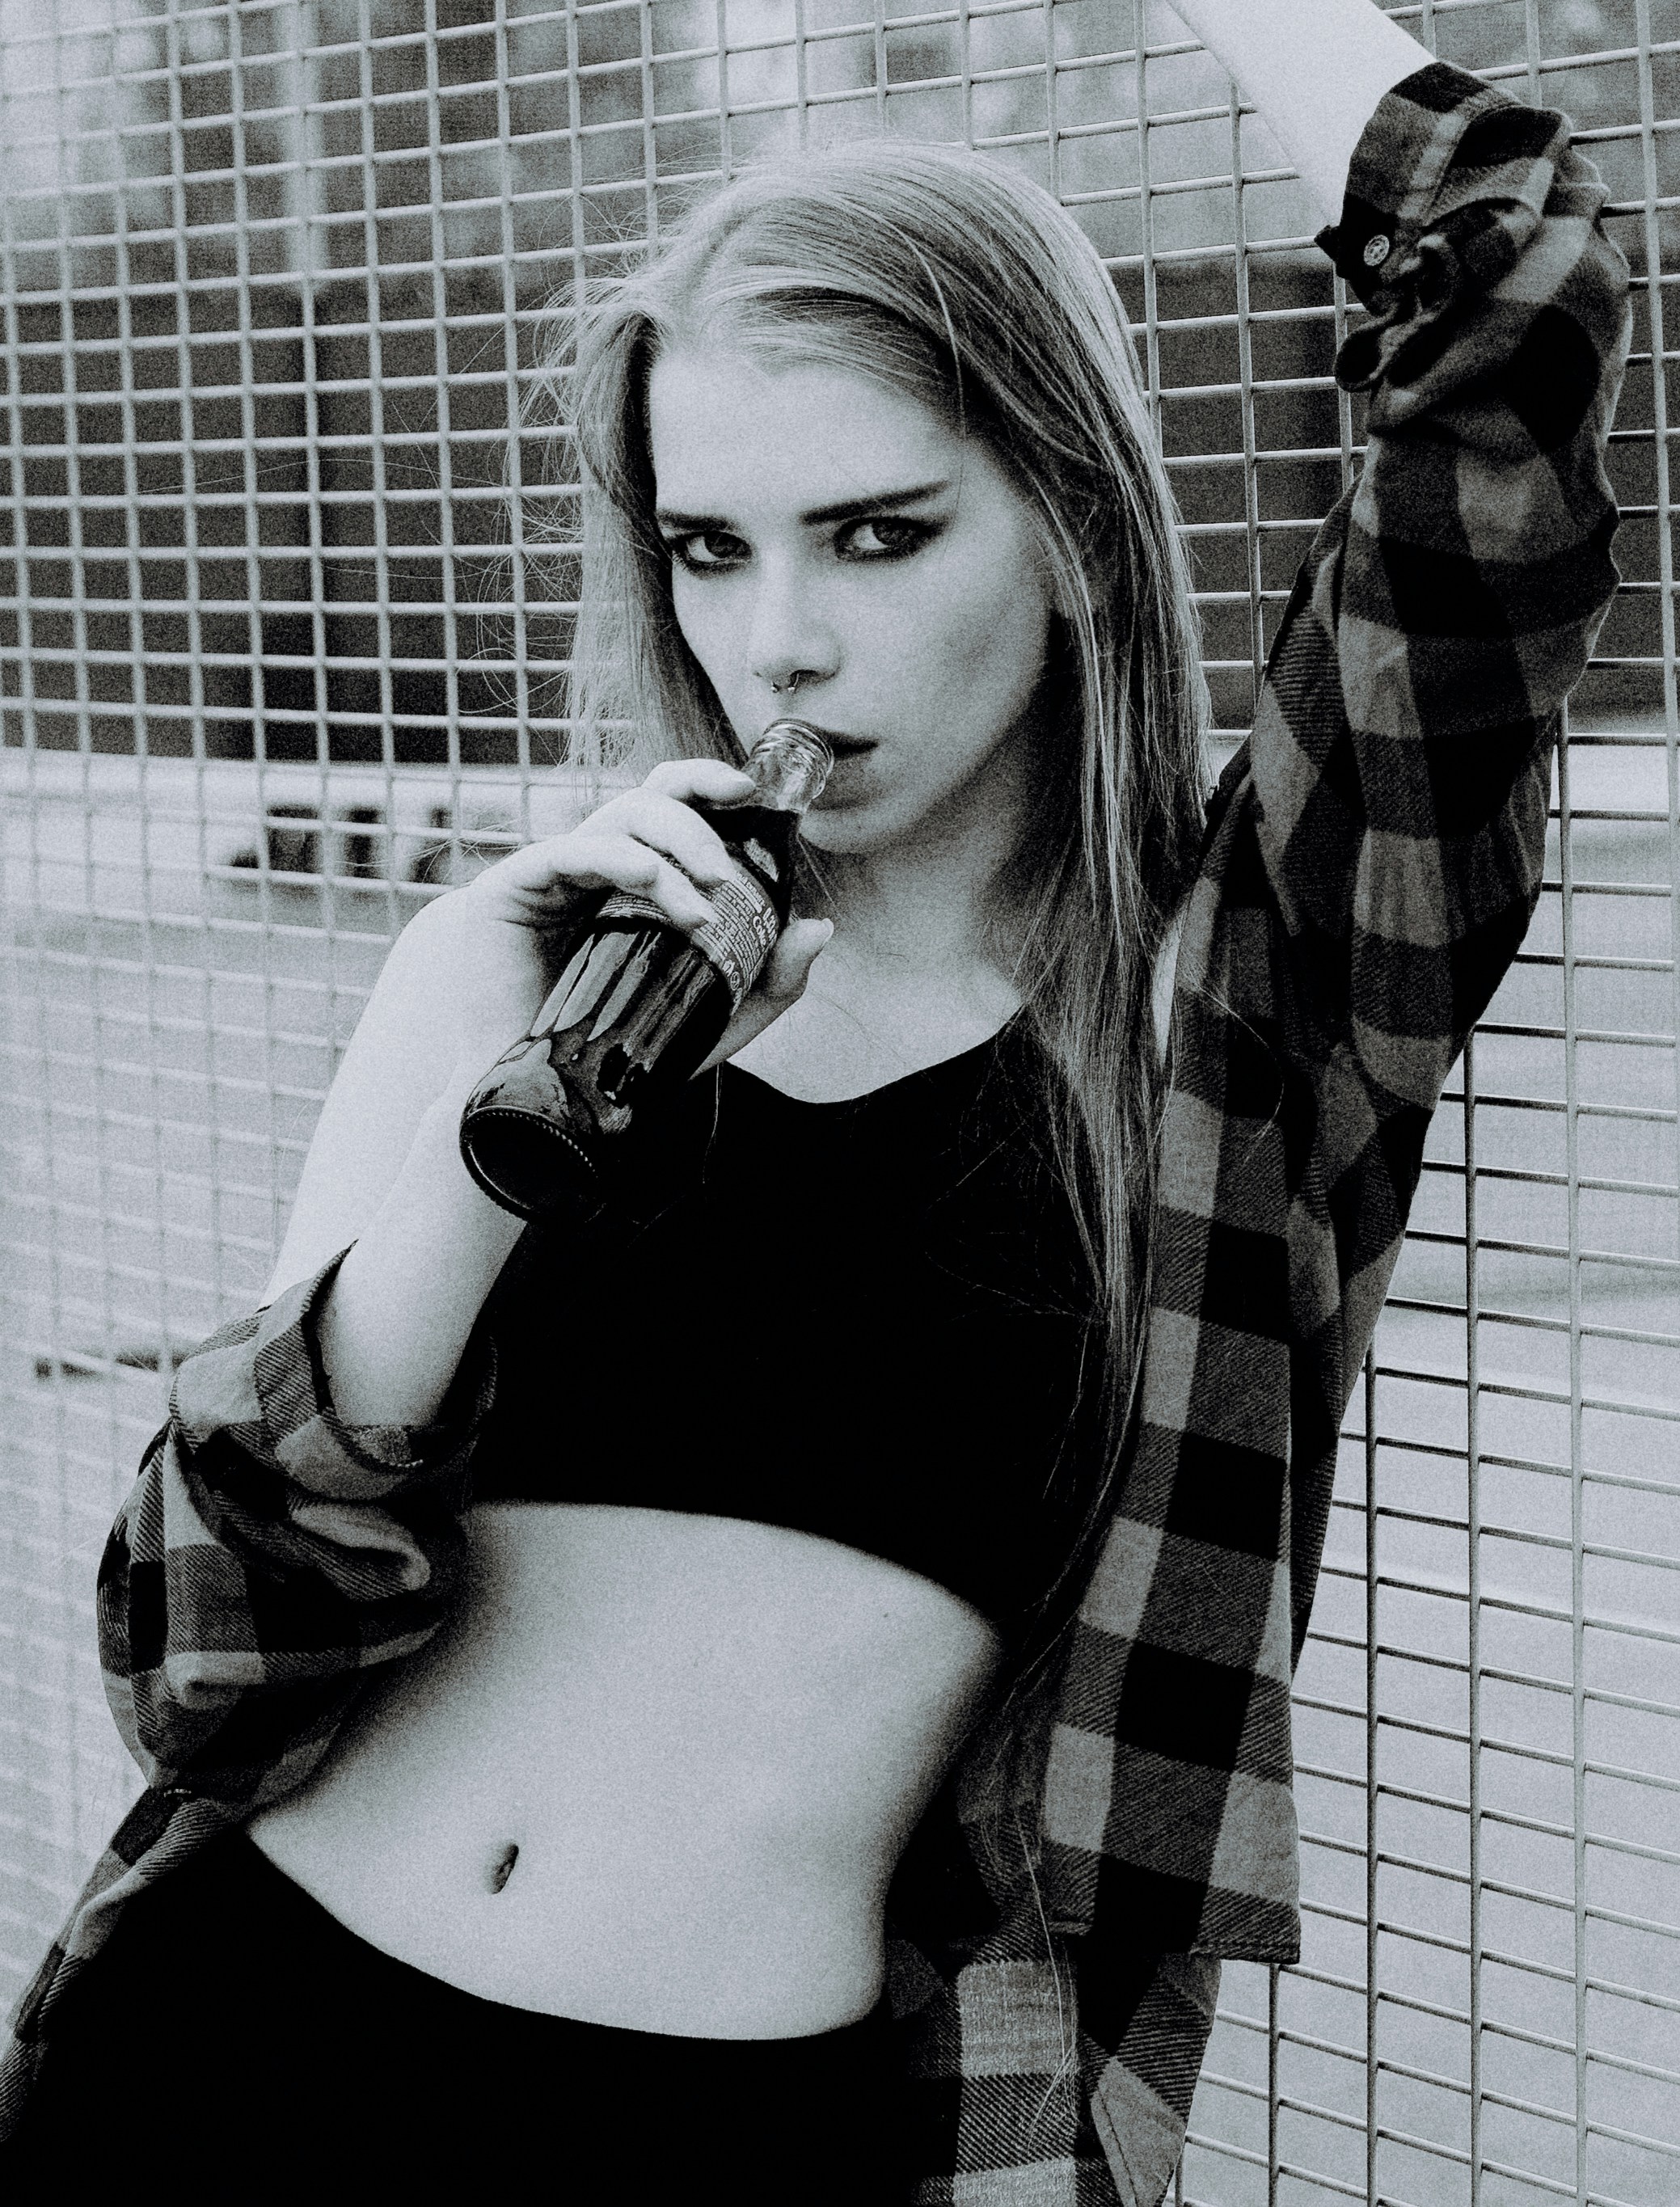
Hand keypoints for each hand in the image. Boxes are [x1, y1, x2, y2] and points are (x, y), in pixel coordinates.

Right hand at [428, 757, 832, 1078]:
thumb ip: (769, 980)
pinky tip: (654, 885)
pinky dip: (621, 859)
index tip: (754, 794)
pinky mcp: (511, 888)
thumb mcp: (712, 1018)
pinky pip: (570, 850)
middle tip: (728, 872)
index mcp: (636, 880)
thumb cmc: (616, 1056)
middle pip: (650, 795)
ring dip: (674, 847)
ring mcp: (553, 873)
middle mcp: (595, 865)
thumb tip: (819, 927)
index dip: (710, 785)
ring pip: (620, 817)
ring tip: (705, 905)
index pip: (673, 807)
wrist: (541, 1101)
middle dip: (699, 811)